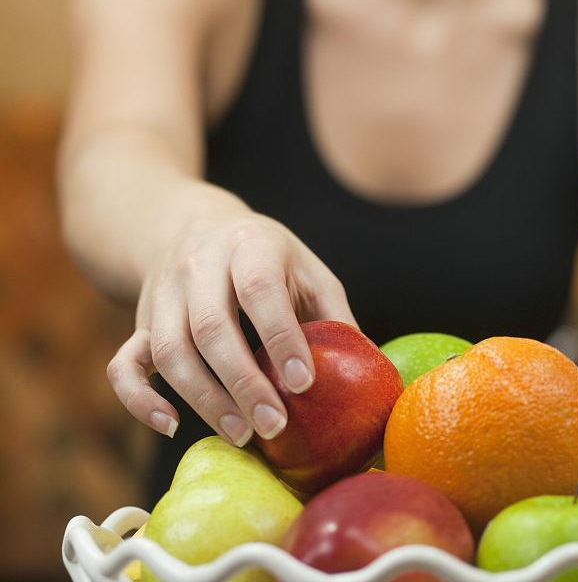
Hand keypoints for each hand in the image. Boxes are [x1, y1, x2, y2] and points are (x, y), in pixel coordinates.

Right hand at [106, 206, 356, 445]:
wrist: (192, 225)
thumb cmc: (265, 256)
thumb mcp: (306, 269)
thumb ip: (334, 315)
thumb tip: (370, 372)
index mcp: (251, 246)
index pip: (260, 290)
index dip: (281, 338)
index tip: (305, 383)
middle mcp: (200, 265)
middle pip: (211, 328)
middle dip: (243, 383)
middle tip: (274, 426)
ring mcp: (164, 295)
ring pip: (170, 351)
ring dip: (204, 400)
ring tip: (242, 435)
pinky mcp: (140, 322)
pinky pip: (124, 364)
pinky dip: (140, 399)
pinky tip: (171, 426)